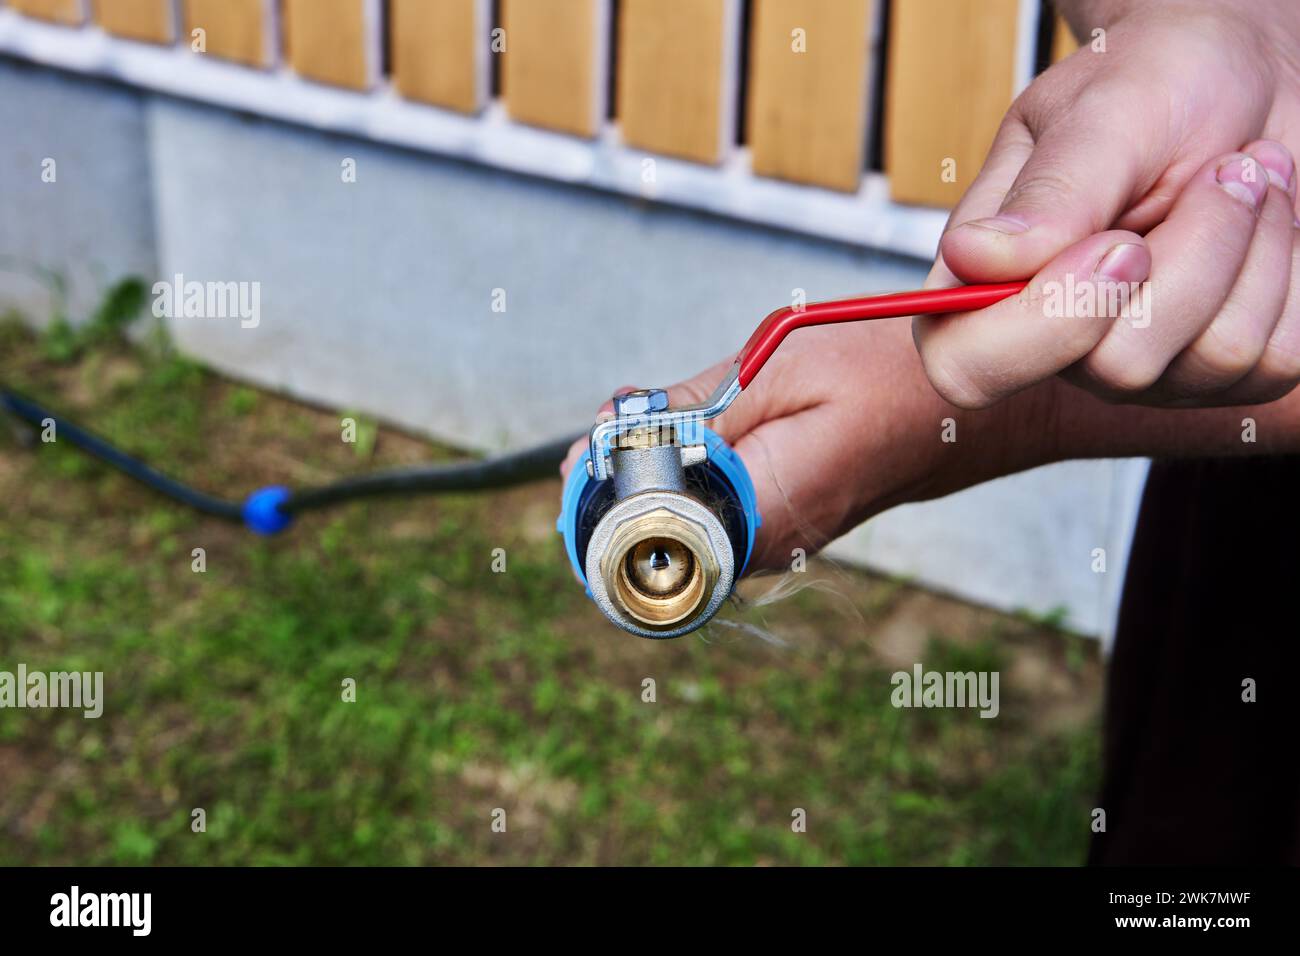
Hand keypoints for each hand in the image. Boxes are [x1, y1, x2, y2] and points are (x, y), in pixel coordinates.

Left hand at [562, 319, 1053, 569]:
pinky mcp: (781, 523)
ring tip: (646, 422)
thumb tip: (608, 441)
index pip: (649, 547)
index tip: (582, 459)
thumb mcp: (778, 366)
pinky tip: (690, 429)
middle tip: (609, 430)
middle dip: (616, 486)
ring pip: (678, 526)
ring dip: (649, 475)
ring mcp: (778, 541)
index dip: (600, 505)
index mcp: (765, 513)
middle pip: (654, 541)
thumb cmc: (890, 372)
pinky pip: (710, 511)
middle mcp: (769, 546)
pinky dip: (684, 472)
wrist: (975, 400)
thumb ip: (691, 411)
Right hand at [914, 1, 1299, 408]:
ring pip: (1213, 358)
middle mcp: (1061, 343)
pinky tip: (1267, 220)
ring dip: (1249, 246)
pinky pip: (1273, 357)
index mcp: (990, 283)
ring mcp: (1147, 366)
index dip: (1040, 328)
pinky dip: (1287, 270)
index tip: (1118, 242)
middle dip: (1192, 254)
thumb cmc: (1163, 82)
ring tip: (1242, 175)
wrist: (1254, 76)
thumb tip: (972, 257)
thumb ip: (1049, 193)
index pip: (968, 369)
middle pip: (1119, 366)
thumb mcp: (1102, 111)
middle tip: (1215, 170)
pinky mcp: (1226, 373)